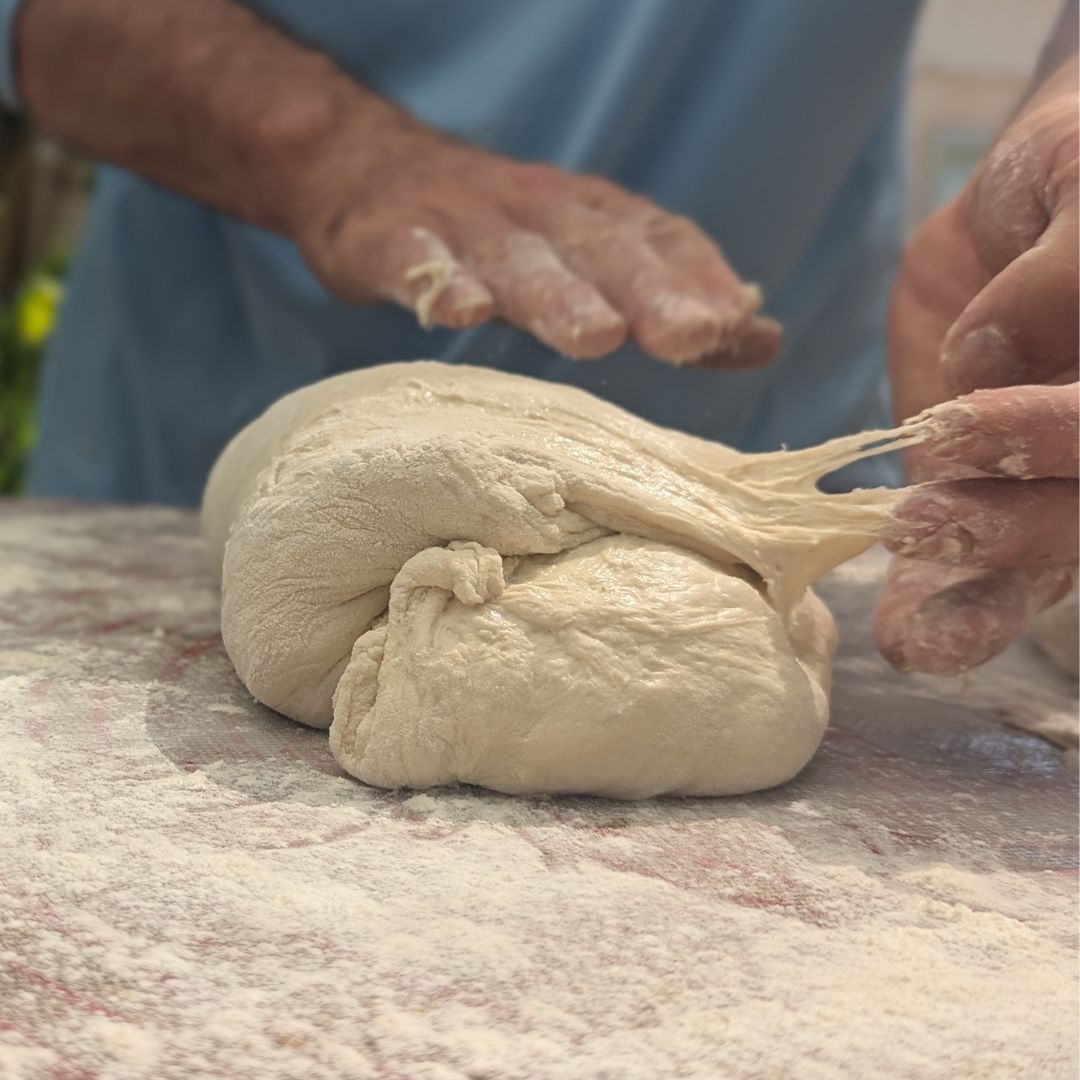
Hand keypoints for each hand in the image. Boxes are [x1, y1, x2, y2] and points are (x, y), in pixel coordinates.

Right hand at [289, 122, 780, 365]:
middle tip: (692, 337)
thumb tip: (762, 340)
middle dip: (649, 293)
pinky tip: (459, 312)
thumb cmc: (495, 232)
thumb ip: (669, 297)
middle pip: (599, 252)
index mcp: (588, 217)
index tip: (738, 324)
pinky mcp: (389, 237)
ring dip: (558, 296)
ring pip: (516, 260)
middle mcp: (536, 212)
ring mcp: (462, 223)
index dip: (698, 277)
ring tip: (596, 337)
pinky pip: (416, 261)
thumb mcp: (586, 255)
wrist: (365, 167)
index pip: (656, 240)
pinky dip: (439, 282)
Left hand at [876, 59, 1077, 674]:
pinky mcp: (982, 489)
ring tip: (912, 632)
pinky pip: (974, 564)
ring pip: (1043, 560)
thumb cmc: (1078, 174)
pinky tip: (907, 641)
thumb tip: (985, 358)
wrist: (1031, 192)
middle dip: (1007, 530)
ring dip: (977, 597)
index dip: (1055, 438)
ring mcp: (1054, 479)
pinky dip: (942, 607)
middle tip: (916, 522)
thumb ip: (1067, 267)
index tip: (959, 420)